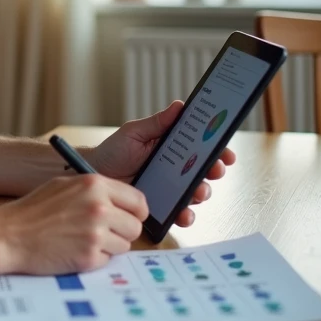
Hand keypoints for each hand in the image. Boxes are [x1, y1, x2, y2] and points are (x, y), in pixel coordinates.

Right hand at [0, 174, 147, 274]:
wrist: (9, 235)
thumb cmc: (33, 210)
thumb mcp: (65, 186)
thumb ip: (95, 191)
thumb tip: (121, 203)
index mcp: (95, 185)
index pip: (138, 201)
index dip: (136, 212)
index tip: (130, 218)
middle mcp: (100, 208)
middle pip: (135, 226)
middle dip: (122, 231)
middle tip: (102, 233)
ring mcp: (95, 234)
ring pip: (123, 246)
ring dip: (108, 247)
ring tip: (81, 240)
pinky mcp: (89, 258)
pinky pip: (107, 260)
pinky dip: (94, 259)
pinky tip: (73, 251)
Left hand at [85, 101, 235, 227]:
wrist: (94, 174)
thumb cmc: (113, 151)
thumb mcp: (134, 133)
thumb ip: (157, 123)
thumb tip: (180, 106)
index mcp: (173, 147)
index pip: (202, 147)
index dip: (218, 149)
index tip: (227, 153)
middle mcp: (176, 168)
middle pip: (204, 170)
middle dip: (214, 171)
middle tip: (214, 170)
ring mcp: (170, 188)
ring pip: (195, 192)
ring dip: (202, 193)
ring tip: (198, 192)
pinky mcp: (161, 205)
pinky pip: (179, 212)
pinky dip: (185, 215)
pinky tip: (184, 214)